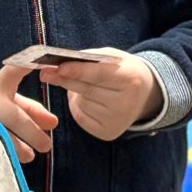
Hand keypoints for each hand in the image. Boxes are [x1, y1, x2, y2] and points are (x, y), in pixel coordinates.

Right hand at [0, 64, 58, 162]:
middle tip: (46, 145)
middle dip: (31, 132)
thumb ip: (29, 108)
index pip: (13, 72)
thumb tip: (53, 124)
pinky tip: (8, 163)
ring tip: (29, 156)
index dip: (26, 67)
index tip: (40, 64)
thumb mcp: (3, 96)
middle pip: (12, 116)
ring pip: (0, 137)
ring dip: (18, 149)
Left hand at [40, 47, 159, 142]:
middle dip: (64, 80)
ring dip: (74, 93)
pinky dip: (78, 106)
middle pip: (86, 90)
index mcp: (130, 79)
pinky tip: (88, 101)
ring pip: (81, 104)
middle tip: (46, 73)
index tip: (58, 67)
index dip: (77, 71)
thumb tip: (60, 64)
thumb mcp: (114, 58)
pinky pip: (81, 117)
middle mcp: (125, 103)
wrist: (145, 96)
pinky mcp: (107, 133)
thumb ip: (90, 59)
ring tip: (85, 86)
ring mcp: (117, 121)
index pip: (99, 75)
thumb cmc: (123, 72)